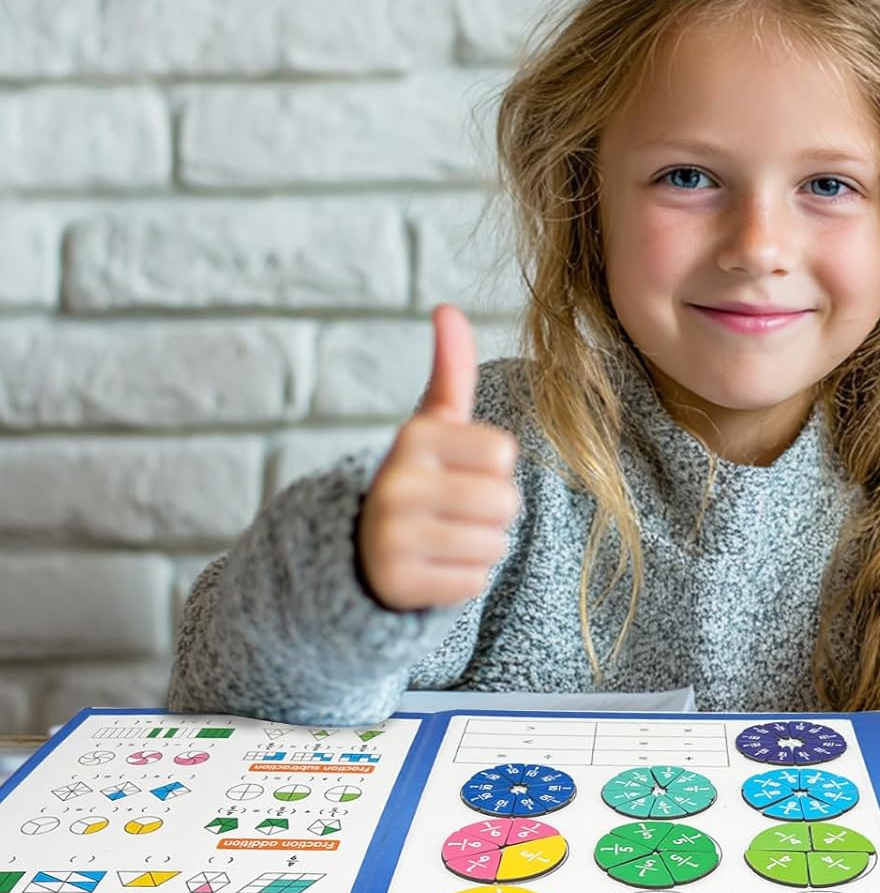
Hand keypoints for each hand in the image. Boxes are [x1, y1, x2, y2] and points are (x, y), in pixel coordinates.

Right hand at [355, 304, 518, 610]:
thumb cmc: (417, 479)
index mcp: (413, 438)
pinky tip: (432, 567)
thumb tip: (448, 308)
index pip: (504, 454)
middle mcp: (397, 485)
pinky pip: (474, 582)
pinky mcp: (397, 584)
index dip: (492, 467)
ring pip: (493, 545)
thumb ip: (449, 371)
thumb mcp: (430, 425)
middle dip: (491, 510)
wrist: (359, 549)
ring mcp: (392, 538)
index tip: (457, 470)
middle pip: (506, 502)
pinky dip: (461, 579)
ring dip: (479, 545)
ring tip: (442, 536)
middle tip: (452, 509)